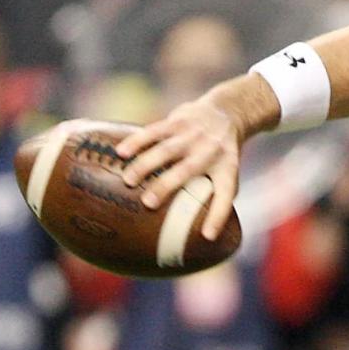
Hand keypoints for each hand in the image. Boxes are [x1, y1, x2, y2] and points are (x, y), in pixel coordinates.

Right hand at [115, 96, 246, 240]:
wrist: (227, 112)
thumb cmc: (222, 155)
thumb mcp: (228, 174)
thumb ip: (216, 199)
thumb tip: (199, 237)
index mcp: (227, 170)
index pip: (226, 196)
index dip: (217, 217)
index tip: (207, 236)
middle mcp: (211, 152)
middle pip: (188, 171)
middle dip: (167, 186)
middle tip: (148, 204)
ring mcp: (194, 135)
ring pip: (167, 149)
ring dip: (146, 164)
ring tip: (128, 181)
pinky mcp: (179, 121)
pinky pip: (155, 131)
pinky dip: (137, 141)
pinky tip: (120, 152)